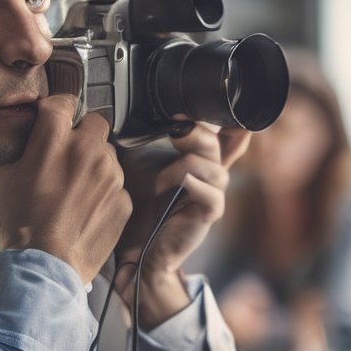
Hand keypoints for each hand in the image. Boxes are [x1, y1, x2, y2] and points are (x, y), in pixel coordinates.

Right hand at [0, 94, 132, 282]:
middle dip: (82, 135)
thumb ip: (23, 143)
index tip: (54, 121)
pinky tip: (84, 210)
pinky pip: (115, 185)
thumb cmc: (21, 222)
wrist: (44, 264)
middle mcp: (87, 148)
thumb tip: (30, 130)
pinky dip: (103, 192)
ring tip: (73, 191)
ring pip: (107, 154)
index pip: (64, 100)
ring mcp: (110, 174)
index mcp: (55, 136)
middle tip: (66, 157)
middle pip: (94, 122)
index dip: (57, 111)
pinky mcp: (123, 198)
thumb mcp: (6, 173)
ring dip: (94, 164)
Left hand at [113, 121, 251, 327]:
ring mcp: (211, 194)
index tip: (199, 103)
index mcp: (197, 159)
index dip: (226, 118)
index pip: (226, 133)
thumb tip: (124, 104)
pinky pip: (211, 192)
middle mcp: (209, 174)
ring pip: (212, 165)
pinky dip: (188, 184)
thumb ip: (141, 134)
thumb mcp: (133, 159)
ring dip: (183, 163)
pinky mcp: (208, 214)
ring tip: (158, 177)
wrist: (132, 248)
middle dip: (196, 130)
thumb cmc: (134, 203)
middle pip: (218, 141)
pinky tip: (167, 187)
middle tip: (174, 124)